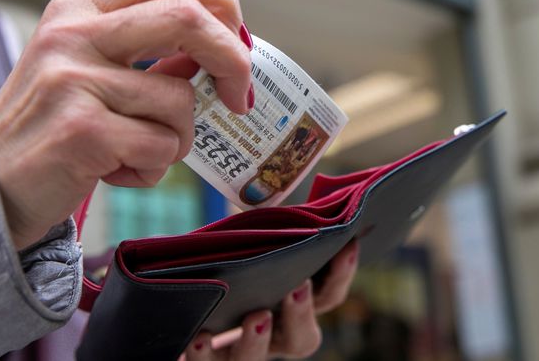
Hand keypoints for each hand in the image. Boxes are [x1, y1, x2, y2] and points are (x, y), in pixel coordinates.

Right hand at [0, 0, 252, 249]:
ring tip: (134, 151)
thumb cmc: (53, 125)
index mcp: (82, 9)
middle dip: (233, 61)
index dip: (220, 3)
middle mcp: (74, 33)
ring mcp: (73, 79)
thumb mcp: (91, 69)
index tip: (236, 45)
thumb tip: (225, 50)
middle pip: (189, 17)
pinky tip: (115, 171)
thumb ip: (150, 53)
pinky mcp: (80, 130)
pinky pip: (160, 147)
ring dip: (176, 139)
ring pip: (181, 100)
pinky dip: (152, 169)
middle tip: (237, 98)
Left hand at [183, 241, 359, 359]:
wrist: (192, 311)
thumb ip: (272, 230)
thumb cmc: (232, 265)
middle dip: (302, 314)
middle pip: (302, 339)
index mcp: (295, 307)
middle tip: (298, 287)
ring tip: (256, 317)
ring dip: (258, 341)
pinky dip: (205, 354)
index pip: (329, 295)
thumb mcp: (254, 247)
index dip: (341, 272)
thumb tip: (284, 194)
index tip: (347, 244)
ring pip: (256, 360)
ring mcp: (244, 352)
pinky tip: (200, 337)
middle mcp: (275, 336)